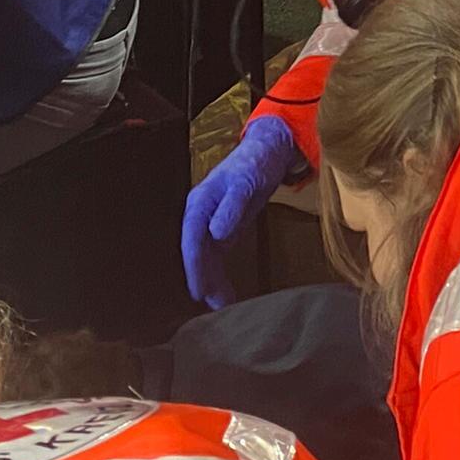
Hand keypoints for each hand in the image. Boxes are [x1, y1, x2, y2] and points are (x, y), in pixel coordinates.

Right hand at [182, 112, 299, 309]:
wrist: (268, 152)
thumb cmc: (254, 163)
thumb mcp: (245, 182)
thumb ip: (231, 206)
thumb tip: (215, 233)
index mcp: (199, 204)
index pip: (191, 240)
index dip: (194, 266)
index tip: (198, 290)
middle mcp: (200, 216)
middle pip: (196, 254)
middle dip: (203, 280)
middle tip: (214, 306)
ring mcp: (210, 224)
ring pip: (206, 259)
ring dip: (212, 282)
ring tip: (222, 306)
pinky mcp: (223, 229)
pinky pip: (217, 257)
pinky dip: (220, 274)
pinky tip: (226, 293)